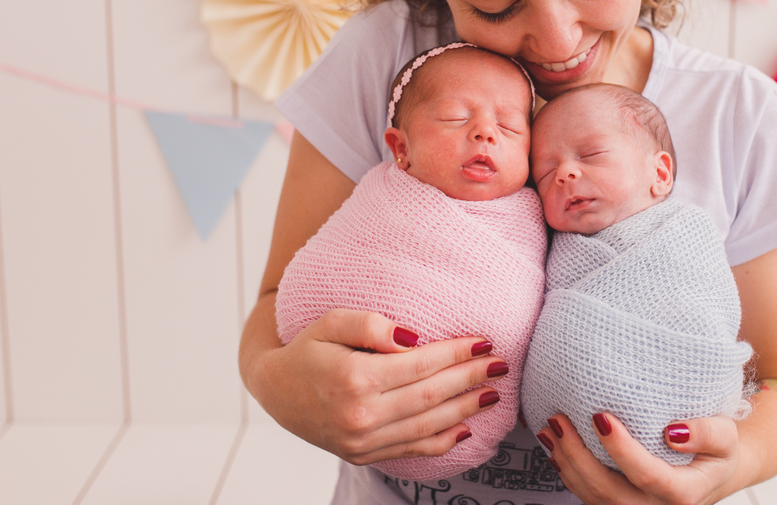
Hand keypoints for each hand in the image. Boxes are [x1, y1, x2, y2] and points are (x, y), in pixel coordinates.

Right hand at [253, 308, 507, 464]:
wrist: (274, 389)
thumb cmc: (307, 348)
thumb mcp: (331, 322)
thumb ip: (370, 325)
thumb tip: (412, 337)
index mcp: (354, 379)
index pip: (420, 365)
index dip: (456, 353)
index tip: (484, 342)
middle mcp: (360, 416)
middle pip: (430, 397)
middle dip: (469, 380)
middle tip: (501, 365)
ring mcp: (361, 441)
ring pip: (426, 426)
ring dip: (464, 410)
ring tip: (492, 394)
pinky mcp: (362, 455)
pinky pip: (410, 449)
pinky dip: (441, 441)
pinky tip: (465, 428)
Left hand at [536, 413, 740, 504]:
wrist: (713, 472)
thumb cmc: (717, 450)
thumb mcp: (726, 436)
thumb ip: (707, 433)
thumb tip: (673, 431)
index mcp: (683, 494)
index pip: (647, 475)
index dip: (621, 449)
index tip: (601, 416)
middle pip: (609, 492)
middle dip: (578, 457)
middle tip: (559, 420)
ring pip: (593, 498)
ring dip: (567, 464)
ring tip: (551, 429)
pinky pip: (589, 496)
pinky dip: (568, 472)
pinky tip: (555, 447)